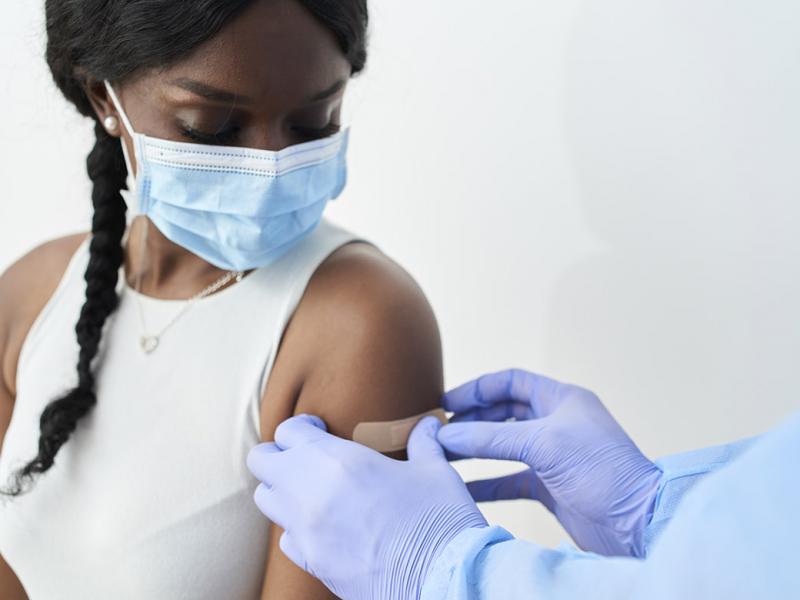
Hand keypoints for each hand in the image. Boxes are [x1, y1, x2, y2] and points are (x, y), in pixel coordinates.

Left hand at [247, 415, 486, 599]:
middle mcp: (310, 492)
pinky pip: (285, 538)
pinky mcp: (311, 562)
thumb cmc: (439, 520)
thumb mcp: (434, 471)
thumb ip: (423, 442)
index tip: (320, 429)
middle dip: (278, 454)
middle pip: (260, 461)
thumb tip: (429, 424)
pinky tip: (324, 526)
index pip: (287, 430)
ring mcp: (306, 531)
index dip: (302, 426)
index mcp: (338, 460)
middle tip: (305, 455)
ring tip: (312, 489)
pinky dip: (297, 528)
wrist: (441, 580)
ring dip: (282, 489)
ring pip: (266, 499)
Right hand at [438, 369, 661, 556]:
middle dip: (471, 420)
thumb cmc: (602, 471)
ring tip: (444, 456)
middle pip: (503, 413)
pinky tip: (463, 487)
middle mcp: (556, 423)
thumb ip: (492, 437)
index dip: (478, 389)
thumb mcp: (544, 444)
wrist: (637, 522)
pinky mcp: (551, 486)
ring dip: (475, 450)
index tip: (446, 403)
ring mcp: (553, 456)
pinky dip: (487, 483)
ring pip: (504, 446)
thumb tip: (448, 434)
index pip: (511, 382)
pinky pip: (510, 479)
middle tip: (440, 431)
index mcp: (562, 399)